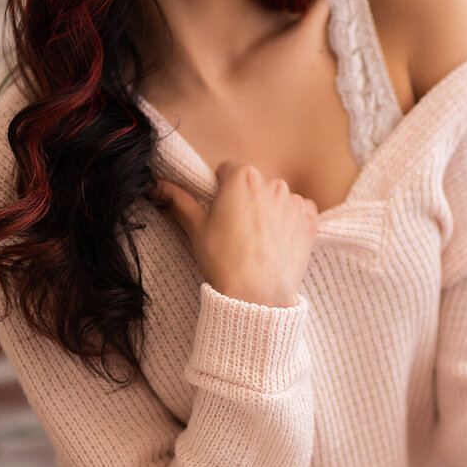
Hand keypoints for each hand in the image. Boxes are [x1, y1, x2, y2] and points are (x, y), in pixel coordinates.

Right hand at [150, 163, 318, 308]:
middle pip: (255, 184)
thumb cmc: (223, 261)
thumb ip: (178, 200)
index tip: (220, 210)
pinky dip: (290, 223)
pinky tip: (278, 244)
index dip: (221, 189)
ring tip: (258, 242)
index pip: (229, 170)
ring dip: (269, 211)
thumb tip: (157, 185)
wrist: (256, 296)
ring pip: (277, 199)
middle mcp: (272, 182)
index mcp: (242, 177)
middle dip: (247, 200)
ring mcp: (294, 201)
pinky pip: (299, 213)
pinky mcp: (310, 220)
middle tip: (237, 230)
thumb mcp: (196, 228)